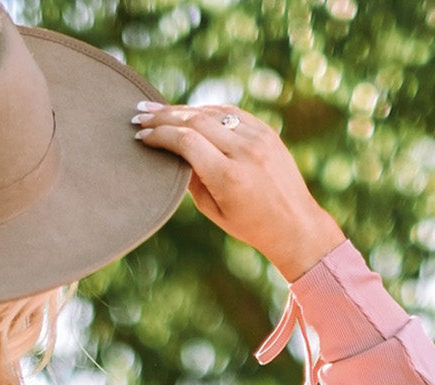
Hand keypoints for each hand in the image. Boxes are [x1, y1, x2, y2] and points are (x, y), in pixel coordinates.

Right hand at [133, 103, 345, 280]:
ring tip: (158, 110)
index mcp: (228, 176)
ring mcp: (258, 137)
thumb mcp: (214, 211)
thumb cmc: (249, 225)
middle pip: (195, 121)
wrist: (294, 223)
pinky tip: (189, 112)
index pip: (186, 141)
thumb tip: (174, 153)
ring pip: (212, 112)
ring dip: (182, 109)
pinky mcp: (266, 131)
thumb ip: (192, 180)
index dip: (160, 135)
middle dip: (164, 116)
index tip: (141, 136)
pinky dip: (206, 110)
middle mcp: (244, 151)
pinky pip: (230, 113)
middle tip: (140, 115)